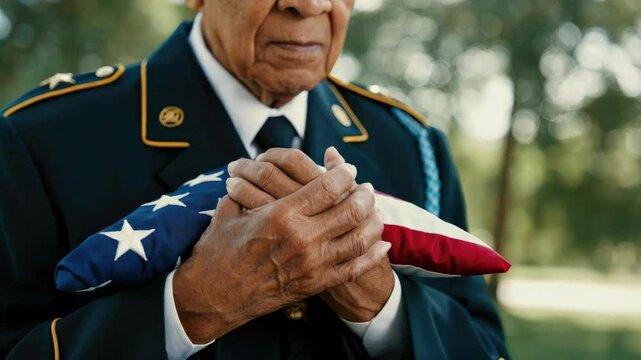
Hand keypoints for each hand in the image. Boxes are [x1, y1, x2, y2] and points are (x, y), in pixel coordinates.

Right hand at [172, 160, 389, 342]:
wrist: (213, 296)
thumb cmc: (218, 252)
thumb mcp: (230, 211)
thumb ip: (250, 187)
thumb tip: (257, 169)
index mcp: (282, 215)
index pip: (327, 187)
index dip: (343, 174)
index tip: (347, 168)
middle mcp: (302, 239)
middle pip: (351, 210)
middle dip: (364, 194)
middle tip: (366, 188)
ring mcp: (312, 264)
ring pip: (359, 238)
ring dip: (373, 221)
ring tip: (375, 210)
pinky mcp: (315, 284)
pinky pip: (354, 268)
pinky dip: (372, 254)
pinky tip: (381, 243)